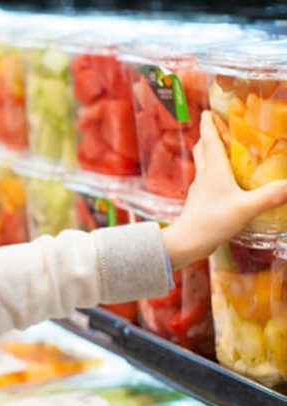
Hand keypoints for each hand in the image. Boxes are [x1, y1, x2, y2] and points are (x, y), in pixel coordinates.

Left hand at [162, 110, 286, 269]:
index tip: (207, 111)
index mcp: (213, 170)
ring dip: (209, 153)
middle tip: (217, 127)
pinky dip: (212, 172)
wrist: (185, 242)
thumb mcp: (246, 207)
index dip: (208, 124)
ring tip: (223, 151)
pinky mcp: (198, 202)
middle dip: (208, 135)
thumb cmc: (211, 221)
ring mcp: (198, 189)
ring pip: (202, 164)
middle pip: (202, 149)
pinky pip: (204, 181)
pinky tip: (222, 182)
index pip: (209, 139)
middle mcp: (203, 175)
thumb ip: (271, 195)